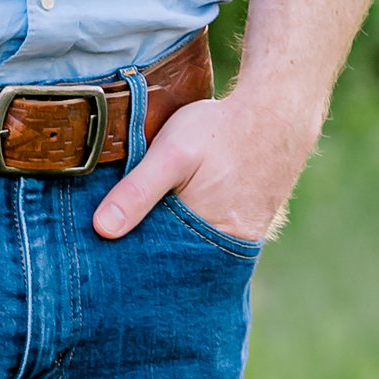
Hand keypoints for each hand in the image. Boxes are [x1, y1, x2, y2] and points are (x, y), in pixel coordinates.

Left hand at [89, 76, 321, 246]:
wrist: (277, 112)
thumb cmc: (221, 131)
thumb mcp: (171, 154)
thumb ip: (137, 191)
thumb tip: (101, 231)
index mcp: (206, 239)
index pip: (157, 266)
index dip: (130, 261)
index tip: (103, 256)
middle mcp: (227, 248)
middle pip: (176, 263)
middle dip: (148, 256)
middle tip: (116, 247)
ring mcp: (241, 239)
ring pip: (193, 251)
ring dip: (169, 244)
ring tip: (145, 227)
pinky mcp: (248, 225)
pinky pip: (212, 238)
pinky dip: (191, 231)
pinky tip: (176, 214)